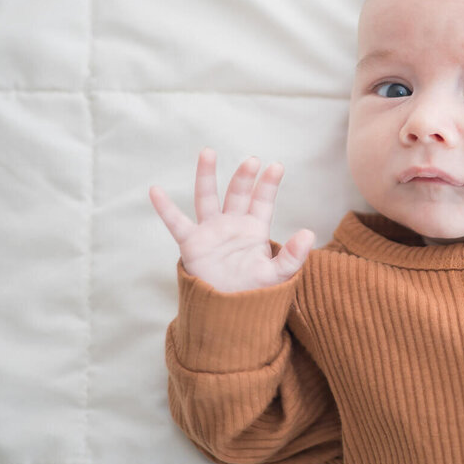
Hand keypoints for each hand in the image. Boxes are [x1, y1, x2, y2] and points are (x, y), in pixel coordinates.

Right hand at [149, 148, 313, 292]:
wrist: (229, 311)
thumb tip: (309, 233)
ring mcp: (211, 231)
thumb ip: (294, 256)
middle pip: (237, 194)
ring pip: (207, 198)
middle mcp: (233, 224)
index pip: (263, 201)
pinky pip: (176, 223)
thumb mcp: (279, 275)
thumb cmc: (255, 291)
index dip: (268, 184)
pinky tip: (155, 190)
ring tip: (208, 152)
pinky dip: (165, 208)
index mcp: (255, 229)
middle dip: (243, 177)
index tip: (277, 166)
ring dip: (207, 176)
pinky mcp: (192, 244)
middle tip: (252, 160)